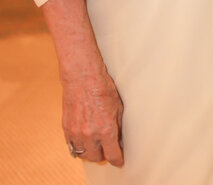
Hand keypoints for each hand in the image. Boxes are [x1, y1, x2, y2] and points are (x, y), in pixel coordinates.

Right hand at [40, 0, 122, 166]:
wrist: (83, 78)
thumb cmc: (104, 88)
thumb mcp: (118, 107)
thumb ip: (118, 126)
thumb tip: (119, 139)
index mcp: (106, 129)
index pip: (112, 154)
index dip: (117, 159)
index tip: (120, 160)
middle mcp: (90, 134)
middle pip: (96, 157)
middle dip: (104, 156)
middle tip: (108, 151)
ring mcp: (76, 132)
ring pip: (83, 154)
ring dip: (90, 153)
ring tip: (97, 148)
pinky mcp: (66, 128)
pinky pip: (72, 146)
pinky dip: (78, 147)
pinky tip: (84, 142)